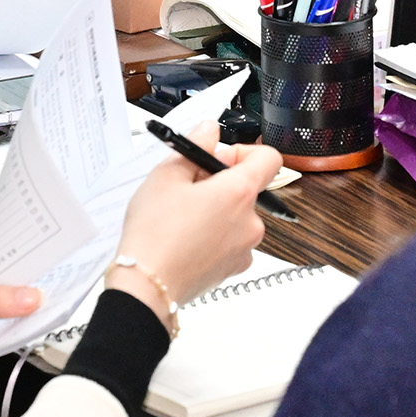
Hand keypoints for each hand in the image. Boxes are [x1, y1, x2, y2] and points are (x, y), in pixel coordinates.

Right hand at [112, 134, 279, 310]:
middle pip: (247, 188)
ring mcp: (245, 248)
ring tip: (180, 215)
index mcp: (239, 192)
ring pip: (237, 215)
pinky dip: (214, 234)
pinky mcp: (233, 268)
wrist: (146, 286)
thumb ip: (194, 146)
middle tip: (186, 186)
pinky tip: (185, 237)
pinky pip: (230, 240)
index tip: (219, 157)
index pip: (269, 158)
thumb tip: (209, 130)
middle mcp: (251, 221)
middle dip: (219, 182)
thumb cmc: (154, 233)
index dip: (244, 151)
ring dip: (216, 209)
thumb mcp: (166, 176)